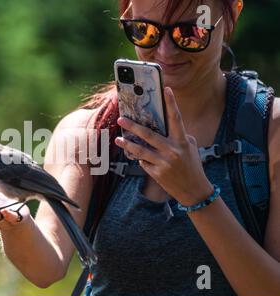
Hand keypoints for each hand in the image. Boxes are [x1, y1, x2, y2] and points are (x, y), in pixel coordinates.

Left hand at [115, 87, 213, 205]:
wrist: (194, 190)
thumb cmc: (191, 166)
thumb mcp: (189, 148)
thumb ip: (177, 136)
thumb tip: (161, 127)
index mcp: (182, 141)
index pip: (176, 118)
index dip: (171, 103)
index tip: (166, 89)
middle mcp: (172, 150)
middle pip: (149, 135)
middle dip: (133, 126)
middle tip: (121, 119)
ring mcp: (164, 163)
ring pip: (141, 150)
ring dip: (128, 144)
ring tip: (118, 140)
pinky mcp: (157, 173)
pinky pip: (144, 162)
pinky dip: (141, 159)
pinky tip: (139, 157)